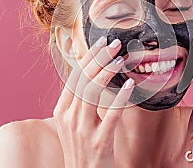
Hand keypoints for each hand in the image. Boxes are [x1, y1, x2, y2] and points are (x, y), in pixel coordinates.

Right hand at [53, 37, 134, 167]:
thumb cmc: (83, 148)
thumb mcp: (75, 123)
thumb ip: (80, 100)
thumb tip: (92, 73)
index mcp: (62, 112)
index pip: (74, 77)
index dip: (88, 58)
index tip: (101, 43)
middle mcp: (69, 119)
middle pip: (82, 80)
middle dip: (98, 59)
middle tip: (115, 44)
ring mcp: (82, 132)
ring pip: (91, 93)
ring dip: (107, 73)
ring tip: (120, 59)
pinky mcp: (98, 143)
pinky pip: (110, 116)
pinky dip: (120, 99)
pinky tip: (130, 86)